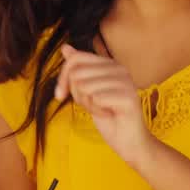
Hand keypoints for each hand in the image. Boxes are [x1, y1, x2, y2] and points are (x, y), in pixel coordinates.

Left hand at [55, 44, 158, 168]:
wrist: (128, 142)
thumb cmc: (108, 117)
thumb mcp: (86, 91)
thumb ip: (78, 70)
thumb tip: (65, 47)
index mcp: (109, 64)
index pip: (75, 60)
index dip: (62, 78)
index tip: (60, 95)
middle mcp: (119, 68)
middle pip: (77, 74)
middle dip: (77, 95)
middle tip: (93, 105)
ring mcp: (126, 81)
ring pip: (84, 87)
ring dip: (88, 105)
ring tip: (103, 110)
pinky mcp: (129, 96)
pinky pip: (96, 98)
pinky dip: (97, 111)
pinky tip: (109, 115)